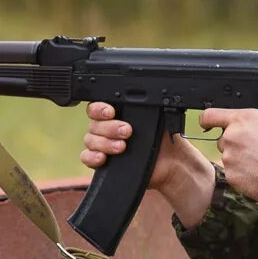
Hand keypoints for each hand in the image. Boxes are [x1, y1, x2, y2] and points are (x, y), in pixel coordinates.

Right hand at [80, 102, 214, 226]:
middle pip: (93, 123)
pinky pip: (87, 157)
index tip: (111, 112)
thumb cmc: (164, 136)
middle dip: (109, 127)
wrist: (170, 161)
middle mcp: (107, 127)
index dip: (100, 109)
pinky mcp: (103, 162)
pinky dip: (92, 157)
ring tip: (122, 147)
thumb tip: (138, 96)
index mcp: (117, 113)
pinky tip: (103, 158)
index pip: (97, 106)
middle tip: (127, 131)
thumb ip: (144, 106)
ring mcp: (103, 144)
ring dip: (104, 143)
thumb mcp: (157, 115)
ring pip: (90, 139)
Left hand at [198, 108, 257, 202]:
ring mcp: (229, 157)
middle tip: (255, 150)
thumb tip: (248, 120)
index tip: (206, 123)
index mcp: (243, 118)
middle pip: (223, 139)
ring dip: (239, 160)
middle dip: (234, 144)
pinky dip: (242, 174)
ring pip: (228, 157)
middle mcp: (232, 136)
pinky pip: (232, 173)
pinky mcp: (231, 175)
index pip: (210, 115)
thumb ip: (254, 119)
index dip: (207, 120)